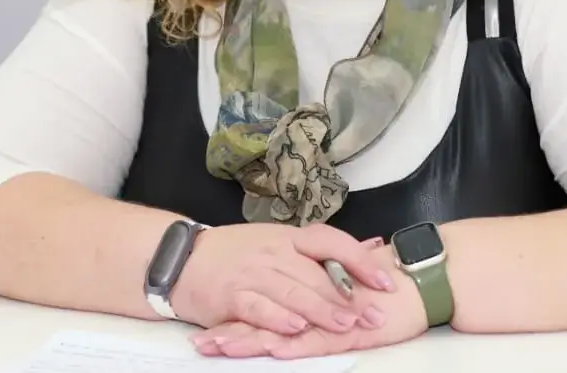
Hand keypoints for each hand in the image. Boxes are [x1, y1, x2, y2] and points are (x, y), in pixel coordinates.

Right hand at [169, 224, 396, 336]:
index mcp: (288, 237)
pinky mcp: (232, 295)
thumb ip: (324, 250)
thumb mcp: (280, 242)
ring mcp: (252, 273)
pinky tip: (296, 328)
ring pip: (291, 291)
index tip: (385, 281)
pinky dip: (277, 318)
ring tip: (345, 325)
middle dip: (347, 297)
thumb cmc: (237, 253)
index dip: (358, 260)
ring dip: (320, 310)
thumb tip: (372, 246)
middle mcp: (274, 252)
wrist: (181, 258)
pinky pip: (258, 307)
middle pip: (315, 273)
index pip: (330, 241)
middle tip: (374, 316)